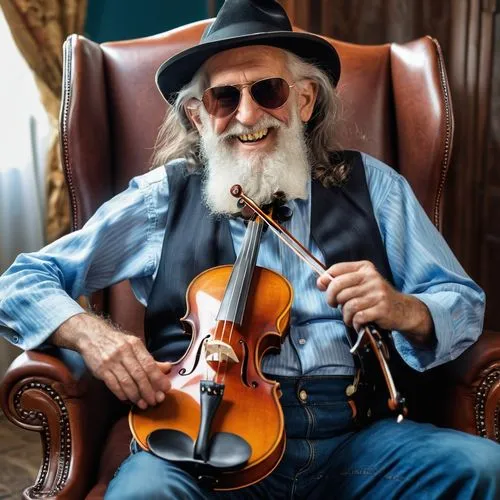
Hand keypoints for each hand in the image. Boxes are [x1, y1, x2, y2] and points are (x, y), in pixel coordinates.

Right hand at [51, 313, 171, 408]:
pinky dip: (122, 394)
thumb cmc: (117, 342)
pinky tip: (129, 399)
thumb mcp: (134, 345)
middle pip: (139, 375)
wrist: (91, 336)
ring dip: (136, 396)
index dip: (158, 377)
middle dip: (148, 390)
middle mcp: (124, 352)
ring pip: (126, 382)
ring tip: (143, 404)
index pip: (149, 363)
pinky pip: (114, 385)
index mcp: (135, 344)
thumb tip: (168, 368)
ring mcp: (111, 361)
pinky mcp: (100, 370)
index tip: (166, 388)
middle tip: (155, 401)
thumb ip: (149, 358)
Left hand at [316, 261, 433, 343]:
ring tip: (350, 317)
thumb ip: (341, 281)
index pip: (337, 269)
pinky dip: (355, 323)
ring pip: (348, 304)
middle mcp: (371, 277)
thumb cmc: (375, 297)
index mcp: (364, 268)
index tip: (322, 287)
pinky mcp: (382, 308)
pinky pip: (358, 316)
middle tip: (335, 305)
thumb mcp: (361, 284)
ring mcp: (378, 292)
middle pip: (338, 286)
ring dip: (345, 315)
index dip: (325, 280)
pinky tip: (358, 323)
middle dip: (332, 299)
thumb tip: (320, 282)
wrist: (402, 309)